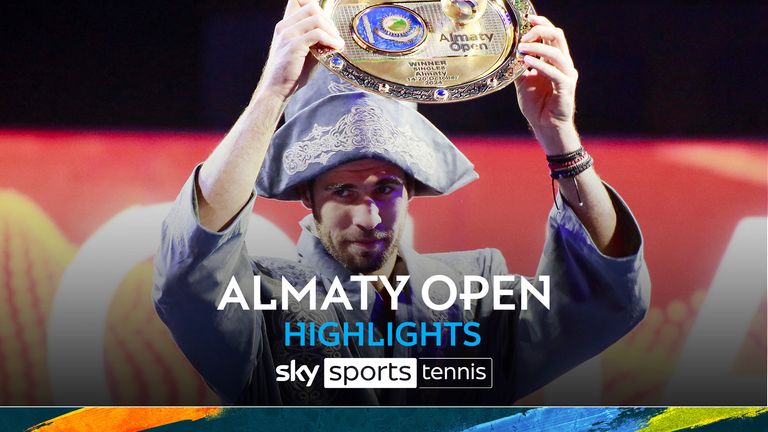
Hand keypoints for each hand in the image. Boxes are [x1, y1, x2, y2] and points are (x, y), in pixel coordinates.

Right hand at [257, 0, 344, 100]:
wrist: (277, 89)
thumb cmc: (292, 72)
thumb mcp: (304, 51)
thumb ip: (315, 39)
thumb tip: (335, 34)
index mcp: (285, 25)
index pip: (299, 1)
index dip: (316, 8)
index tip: (327, 24)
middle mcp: (284, 26)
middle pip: (312, 7)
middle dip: (328, 20)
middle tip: (335, 36)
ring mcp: (288, 34)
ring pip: (317, 19)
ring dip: (332, 30)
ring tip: (337, 43)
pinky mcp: (294, 45)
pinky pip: (317, 34)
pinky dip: (331, 39)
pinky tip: (336, 47)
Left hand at [514, 15, 578, 152]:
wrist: (545, 127)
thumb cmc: (537, 106)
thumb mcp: (523, 83)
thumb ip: (519, 68)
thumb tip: (509, 53)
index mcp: (554, 61)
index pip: (551, 35)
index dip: (541, 24)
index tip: (527, 19)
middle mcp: (563, 65)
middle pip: (558, 37)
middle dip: (541, 30)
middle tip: (524, 34)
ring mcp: (566, 75)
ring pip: (557, 52)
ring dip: (537, 47)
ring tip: (521, 48)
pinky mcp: (566, 88)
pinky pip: (555, 72)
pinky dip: (540, 64)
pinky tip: (526, 61)